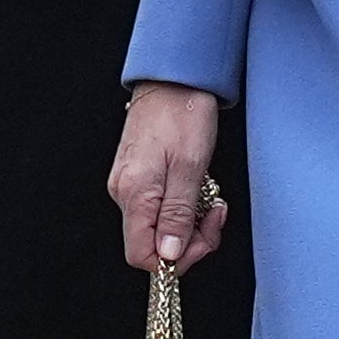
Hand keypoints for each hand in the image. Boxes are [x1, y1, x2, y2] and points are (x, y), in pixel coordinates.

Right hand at [108, 83, 227, 270]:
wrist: (173, 79)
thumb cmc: (184, 114)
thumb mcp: (191, 168)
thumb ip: (178, 215)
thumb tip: (169, 257)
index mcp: (135, 194)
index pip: (142, 255)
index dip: (175, 260)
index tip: (202, 240)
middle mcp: (124, 193)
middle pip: (152, 244)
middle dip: (189, 240)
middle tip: (215, 214)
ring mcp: (128, 185)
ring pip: (158, 227)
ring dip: (189, 222)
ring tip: (210, 198)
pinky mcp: (137, 177)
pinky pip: (158, 207)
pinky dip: (181, 206)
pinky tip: (196, 188)